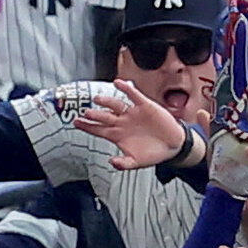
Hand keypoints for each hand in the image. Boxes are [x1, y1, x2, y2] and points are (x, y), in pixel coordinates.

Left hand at [74, 79, 193, 169]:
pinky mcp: (144, 106)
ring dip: (107, 102)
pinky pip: (133, 95)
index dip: (87, 126)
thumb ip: (124, 163)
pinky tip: (118, 83)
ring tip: (98, 100)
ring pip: (116, 105)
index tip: (76, 122)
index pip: (99, 129)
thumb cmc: (153, 153)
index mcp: (118, 135)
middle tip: (85, 113)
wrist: (171, 146)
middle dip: (94, 115)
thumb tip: (112, 162)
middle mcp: (122, 122)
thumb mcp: (137, 162)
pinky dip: (126, 88)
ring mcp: (132, 113)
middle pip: (104, 117)